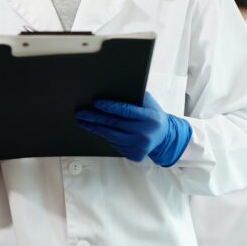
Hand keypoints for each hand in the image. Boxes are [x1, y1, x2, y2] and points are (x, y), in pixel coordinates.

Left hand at [75, 92, 191, 165]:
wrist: (165, 136)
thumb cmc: (153, 115)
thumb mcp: (149, 103)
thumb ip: (134, 97)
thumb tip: (110, 90)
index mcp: (150, 118)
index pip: (125, 111)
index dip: (109, 106)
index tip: (95, 103)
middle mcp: (145, 134)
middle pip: (114, 124)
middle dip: (95, 118)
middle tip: (81, 113)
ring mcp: (140, 146)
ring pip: (111, 136)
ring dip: (95, 128)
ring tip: (83, 121)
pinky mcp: (135, 155)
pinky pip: (115, 144)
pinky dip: (104, 136)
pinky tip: (96, 129)